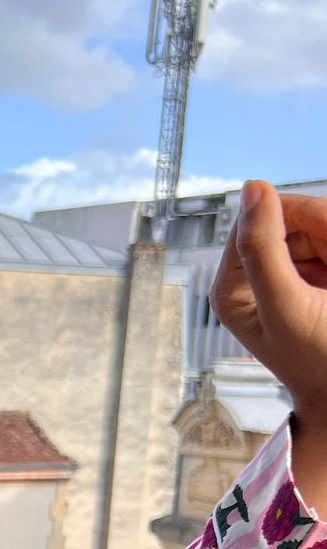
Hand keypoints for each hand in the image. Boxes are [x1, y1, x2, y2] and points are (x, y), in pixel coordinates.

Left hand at [211, 181, 326, 508]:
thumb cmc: (319, 361)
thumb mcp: (288, 304)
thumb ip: (263, 248)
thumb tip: (252, 187)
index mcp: (231, 286)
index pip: (261, 215)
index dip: (304, 218)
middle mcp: (254, 276)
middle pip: (295, 217)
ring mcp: (288, 275)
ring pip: (322, 226)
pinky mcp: (316, 275)